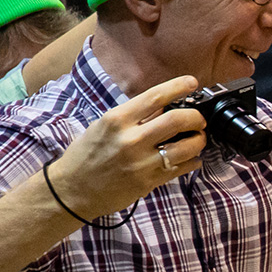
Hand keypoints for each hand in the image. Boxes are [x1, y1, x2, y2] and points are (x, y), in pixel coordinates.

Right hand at [47, 75, 207, 219]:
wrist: (72, 189)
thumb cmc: (86, 155)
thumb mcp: (103, 127)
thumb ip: (133, 117)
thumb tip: (163, 106)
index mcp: (117, 120)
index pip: (155, 97)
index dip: (179, 87)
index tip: (193, 82)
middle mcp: (131, 139)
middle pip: (178, 120)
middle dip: (196, 117)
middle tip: (199, 120)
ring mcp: (142, 162)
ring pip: (186, 147)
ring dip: (199, 141)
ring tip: (198, 139)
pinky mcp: (149, 182)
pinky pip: (182, 168)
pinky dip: (193, 161)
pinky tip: (191, 158)